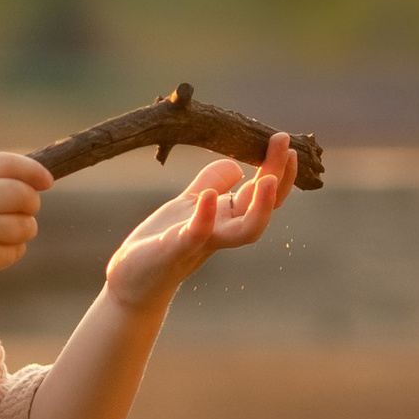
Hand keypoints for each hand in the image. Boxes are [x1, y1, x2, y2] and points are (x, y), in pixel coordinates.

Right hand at [0, 151, 53, 311]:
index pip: (5, 163)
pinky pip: (14, 252)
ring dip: (19, 235)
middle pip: (23, 194)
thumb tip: (29, 182)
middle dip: (30, 207)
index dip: (32, 171)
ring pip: (25, 225)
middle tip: (19, 217)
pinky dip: (6, 256)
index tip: (46, 181)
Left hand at [102, 136, 296, 314]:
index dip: (276, 167)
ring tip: (269, 179)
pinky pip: (195, 235)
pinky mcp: (174, 250)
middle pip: (261, 208)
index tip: (283, 139)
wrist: (132, 279)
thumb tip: (238, 165)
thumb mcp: (188, 203)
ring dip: (260, 207)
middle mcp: (221, 230)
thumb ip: (212, 183)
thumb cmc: (161, 241)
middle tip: (287, 148)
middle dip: (278, 179)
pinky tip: (207, 197)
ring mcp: (200, 242)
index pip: (261, 192)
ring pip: (244, 231)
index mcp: (226, 217)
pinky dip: (204, 218)